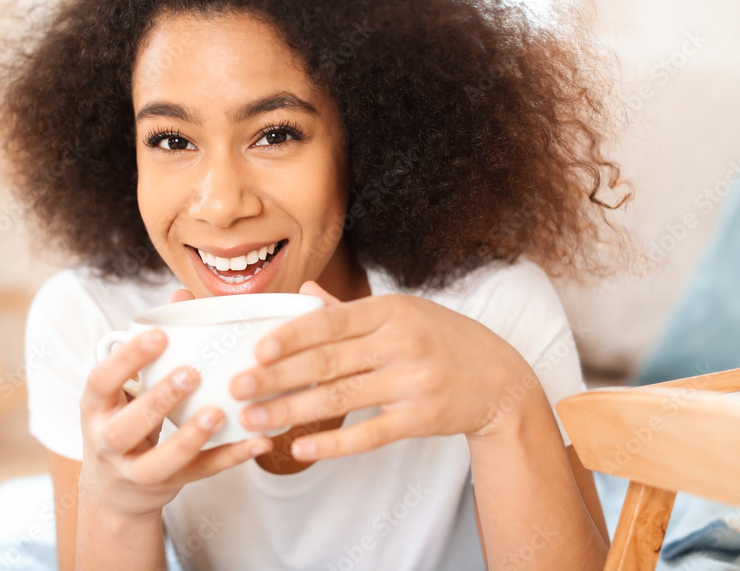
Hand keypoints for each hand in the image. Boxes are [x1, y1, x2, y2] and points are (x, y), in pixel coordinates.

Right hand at [78, 286, 271, 519]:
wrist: (113, 490)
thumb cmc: (124, 419)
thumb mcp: (123, 386)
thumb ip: (151, 345)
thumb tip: (182, 293)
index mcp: (97, 407)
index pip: (102, 381)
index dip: (128, 360)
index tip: (159, 335)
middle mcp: (108, 441)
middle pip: (126, 426)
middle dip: (158, 400)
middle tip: (192, 373)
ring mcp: (135, 471)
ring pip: (160, 460)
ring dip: (190, 437)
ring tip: (218, 413)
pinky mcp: (167, 487)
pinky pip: (201, 474)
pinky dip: (230, 458)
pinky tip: (257, 442)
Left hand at [228, 281, 534, 461]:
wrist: (501, 379)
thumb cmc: (443, 339)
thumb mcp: (402, 313)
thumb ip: (349, 309)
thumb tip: (303, 291)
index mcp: (390, 311)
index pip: (330, 323)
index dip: (290, 337)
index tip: (255, 350)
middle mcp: (400, 343)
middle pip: (326, 362)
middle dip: (276, 376)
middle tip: (238, 388)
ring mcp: (412, 382)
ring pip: (340, 398)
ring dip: (291, 410)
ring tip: (255, 419)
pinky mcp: (421, 418)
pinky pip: (369, 434)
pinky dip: (333, 443)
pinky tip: (301, 448)